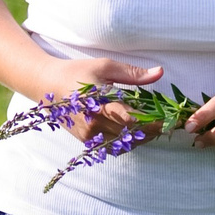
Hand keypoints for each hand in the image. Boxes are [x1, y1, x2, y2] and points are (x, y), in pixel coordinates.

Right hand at [40, 57, 165, 145]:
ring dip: (142, 137)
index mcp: (99, 105)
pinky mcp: (86, 141)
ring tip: (154, 126)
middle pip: (131, 134)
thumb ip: (133, 74)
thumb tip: (159, 72)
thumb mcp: (105, 67)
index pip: (132, 119)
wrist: (47, 85)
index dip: (154, 121)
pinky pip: (113, 147)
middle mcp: (94, 125)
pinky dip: (127, 141)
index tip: (168, 117)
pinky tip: (135, 131)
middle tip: (166, 121)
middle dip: (152, 129)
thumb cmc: (77, 72)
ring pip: (124, 144)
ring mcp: (89, 136)